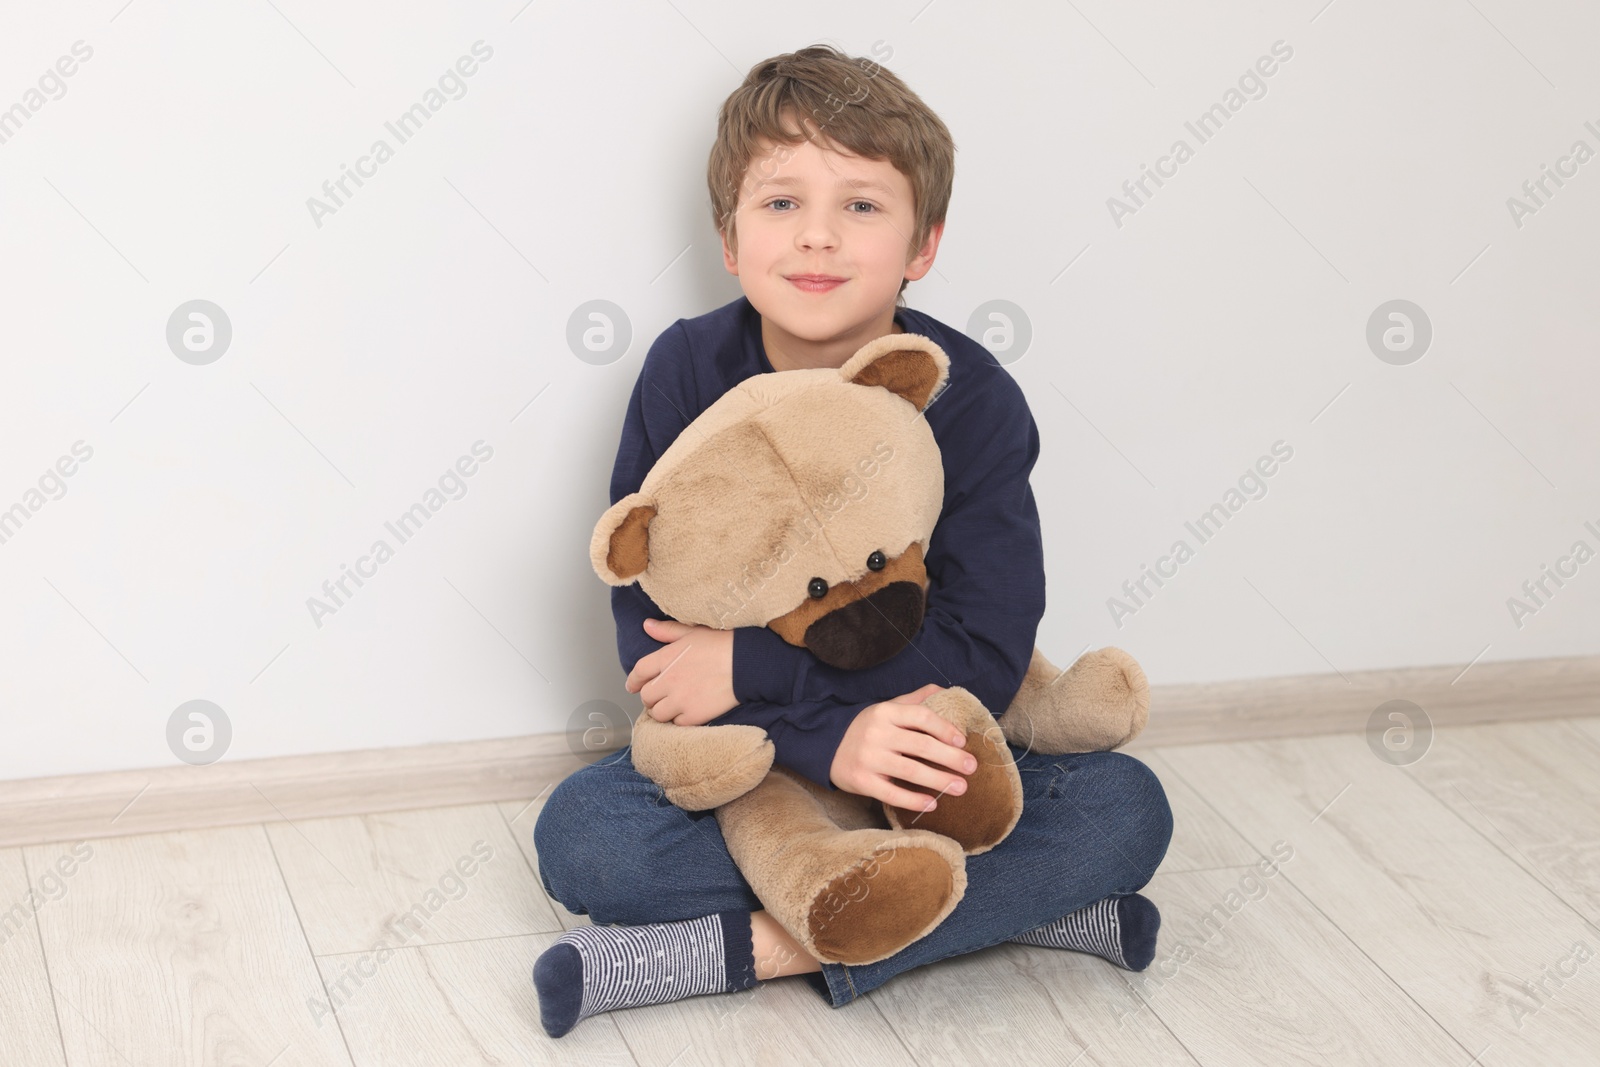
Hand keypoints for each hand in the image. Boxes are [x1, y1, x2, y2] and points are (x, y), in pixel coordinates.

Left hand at [625, 618, 736, 725]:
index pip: (639, 672)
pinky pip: (677, 724)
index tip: (632, 686)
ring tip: (671, 706)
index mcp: (667, 658)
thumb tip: (646, 625)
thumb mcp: (693, 632)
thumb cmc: (723, 644)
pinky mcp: (695, 715)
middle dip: (650, 697)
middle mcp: (669, 680)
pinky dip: (679, 720)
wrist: (747, 664)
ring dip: (662, 711)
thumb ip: (667, 631)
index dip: (633, 680)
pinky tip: (687, 712)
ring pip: (658, 714)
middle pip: (646, 696)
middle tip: (658, 696)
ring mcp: (681, 700)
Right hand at [828, 684, 976, 810]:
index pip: (921, 717)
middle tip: (972, 767)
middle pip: (921, 745)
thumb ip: (914, 701)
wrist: (826, 746)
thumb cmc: (866, 728)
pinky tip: (932, 804)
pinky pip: (892, 793)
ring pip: (910, 771)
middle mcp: (877, 733)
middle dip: (950, 757)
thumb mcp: (886, 709)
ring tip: (961, 788)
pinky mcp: (862, 781)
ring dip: (939, 781)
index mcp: (885, 712)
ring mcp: (868, 758)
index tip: (963, 741)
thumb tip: (944, 691)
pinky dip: (914, 800)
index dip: (945, 729)